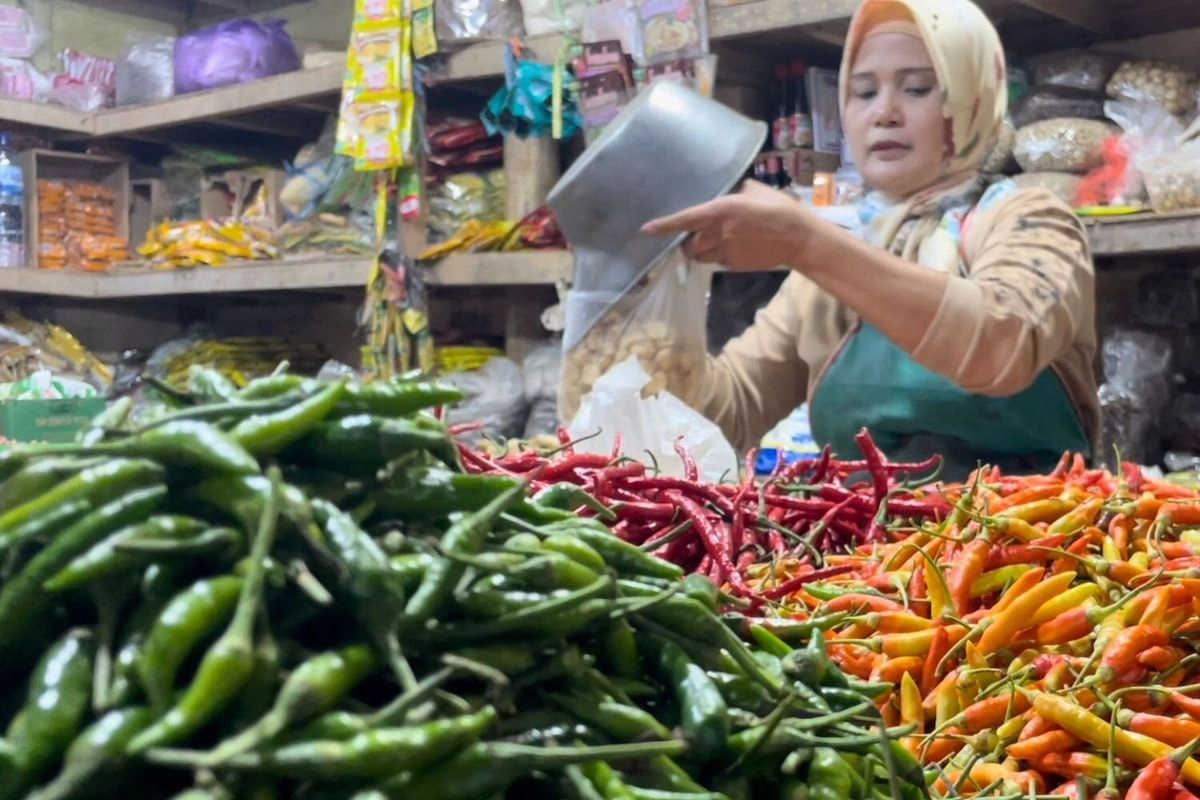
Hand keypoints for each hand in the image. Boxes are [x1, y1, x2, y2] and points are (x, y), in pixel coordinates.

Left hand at [640, 180, 811, 270]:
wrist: (798, 238)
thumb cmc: (778, 208)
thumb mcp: (753, 190)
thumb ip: (732, 191)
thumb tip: (720, 189)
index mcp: (722, 210)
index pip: (686, 219)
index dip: (665, 225)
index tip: (646, 229)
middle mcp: (720, 232)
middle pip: (689, 244)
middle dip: (687, 241)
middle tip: (695, 233)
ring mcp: (727, 251)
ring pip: (699, 256)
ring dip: (699, 250)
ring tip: (711, 240)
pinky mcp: (734, 265)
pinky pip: (715, 261)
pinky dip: (716, 255)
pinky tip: (731, 246)